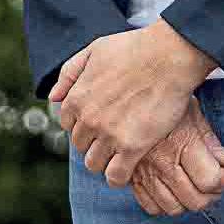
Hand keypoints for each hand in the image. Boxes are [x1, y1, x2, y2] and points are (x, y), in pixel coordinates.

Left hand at [52, 21, 217, 187]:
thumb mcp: (96, 49)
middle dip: (94, 141)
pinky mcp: (133, 147)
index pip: (69, 124)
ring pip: (94, 164)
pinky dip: (118, 176)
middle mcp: (89, 120)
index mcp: (77, 98)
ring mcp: (110, 135)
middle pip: (81, 146)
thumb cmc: (137, 48)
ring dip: (104, 160)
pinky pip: (116, 175)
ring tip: (120, 152)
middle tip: (114, 134)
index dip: (84, 123)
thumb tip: (53, 96)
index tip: (99, 121)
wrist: (170, 55)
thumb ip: (69, 72)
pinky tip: (127, 168)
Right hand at [131, 98, 223, 217]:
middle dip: (213, 194)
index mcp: (182, 143)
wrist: (127, 92)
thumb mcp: (193, 112)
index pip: (210, 180)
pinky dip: (166, 204)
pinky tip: (174, 188)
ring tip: (197, 185)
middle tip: (217, 180)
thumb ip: (209, 140)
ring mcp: (144, 173)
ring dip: (190, 201)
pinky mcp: (130, 178)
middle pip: (195, 200)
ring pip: (173, 208)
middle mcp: (162, 163)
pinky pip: (151, 207)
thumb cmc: (165, 97)